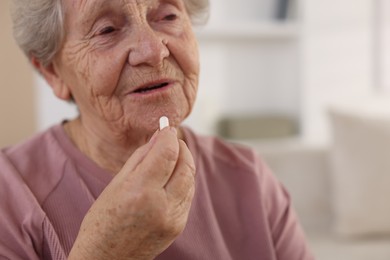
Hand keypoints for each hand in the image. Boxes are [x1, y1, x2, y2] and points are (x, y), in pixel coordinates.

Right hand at [68, 127, 195, 259]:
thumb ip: (141, 157)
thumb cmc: (102, 222)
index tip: (167, 128)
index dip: (169, 136)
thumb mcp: (115, 185)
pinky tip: (170, 178)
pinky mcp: (179, 226)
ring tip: (169, 157)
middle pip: (185, 164)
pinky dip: (182, 180)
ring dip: (183, 163)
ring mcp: (173, 218)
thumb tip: (159, 135)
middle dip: (180, 147)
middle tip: (171, 140)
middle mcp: (161, 205)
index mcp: (140, 192)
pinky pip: (187, 195)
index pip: (167, 153)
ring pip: (190, 179)